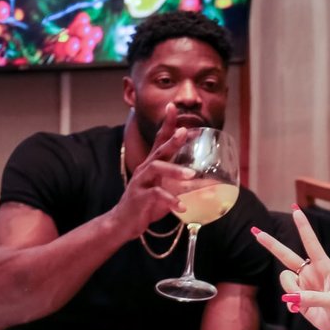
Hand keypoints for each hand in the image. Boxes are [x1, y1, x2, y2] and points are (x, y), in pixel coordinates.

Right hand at [111, 104, 195, 238]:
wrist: (122, 223)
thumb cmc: (146, 204)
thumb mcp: (165, 189)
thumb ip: (181, 183)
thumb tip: (207, 182)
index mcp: (152, 165)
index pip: (159, 140)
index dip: (167, 124)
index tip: (173, 106)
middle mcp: (145, 170)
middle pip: (158, 150)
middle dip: (171, 140)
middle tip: (185, 131)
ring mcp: (141, 183)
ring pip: (156, 169)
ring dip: (174, 170)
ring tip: (191, 175)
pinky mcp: (140, 198)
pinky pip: (155, 195)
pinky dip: (170, 200)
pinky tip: (182, 206)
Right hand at [252, 207, 329, 329]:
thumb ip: (313, 298)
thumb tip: (291, 298)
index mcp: (324, 267)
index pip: (311, 243)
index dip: (303, 227)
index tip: (295, 210)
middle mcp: (311, 273)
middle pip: (286, 255)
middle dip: (271, 244)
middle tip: (254, 231)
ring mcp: (303, 286)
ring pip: (285, 281)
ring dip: (290, 291)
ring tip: (303, 302)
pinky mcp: (298, 300)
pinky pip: (286, 298)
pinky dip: (290, 305)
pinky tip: (300, 310)